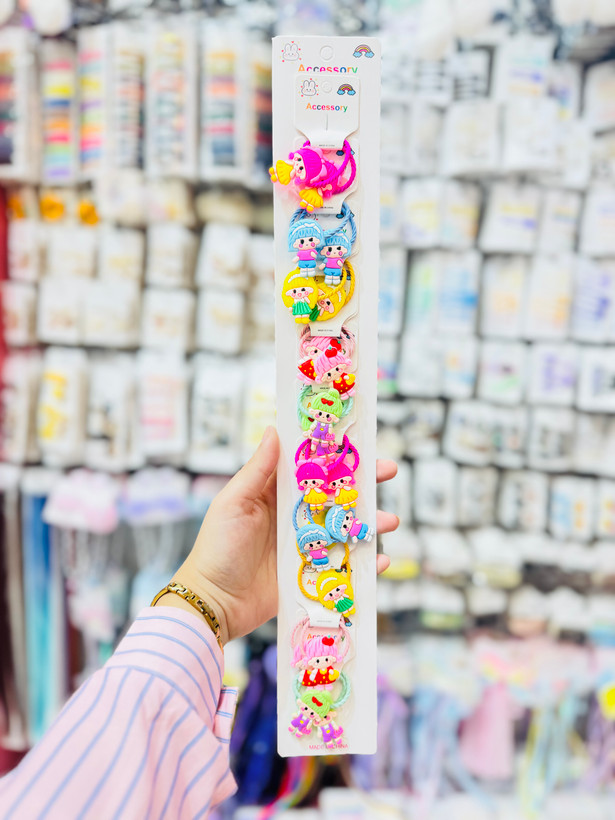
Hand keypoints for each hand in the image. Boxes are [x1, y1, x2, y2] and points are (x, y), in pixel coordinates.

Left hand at [163, 426, 398, 643]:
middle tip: (389, 470)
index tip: (359, 441)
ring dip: (371, 522)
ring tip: (389, 520)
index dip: (335, 454)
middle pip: (336, 495)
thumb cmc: (217, 548)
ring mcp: (307, 546)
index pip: (311, 468)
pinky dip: (366, 563)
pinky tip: (381, 560)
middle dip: (365, 483)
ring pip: (346, 529)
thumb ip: (257, 470)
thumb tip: (274, 429)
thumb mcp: (234, 503)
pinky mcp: (312, 574)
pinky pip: (345, 565)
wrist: (213, 602)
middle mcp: (296, 516)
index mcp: (276, 494)